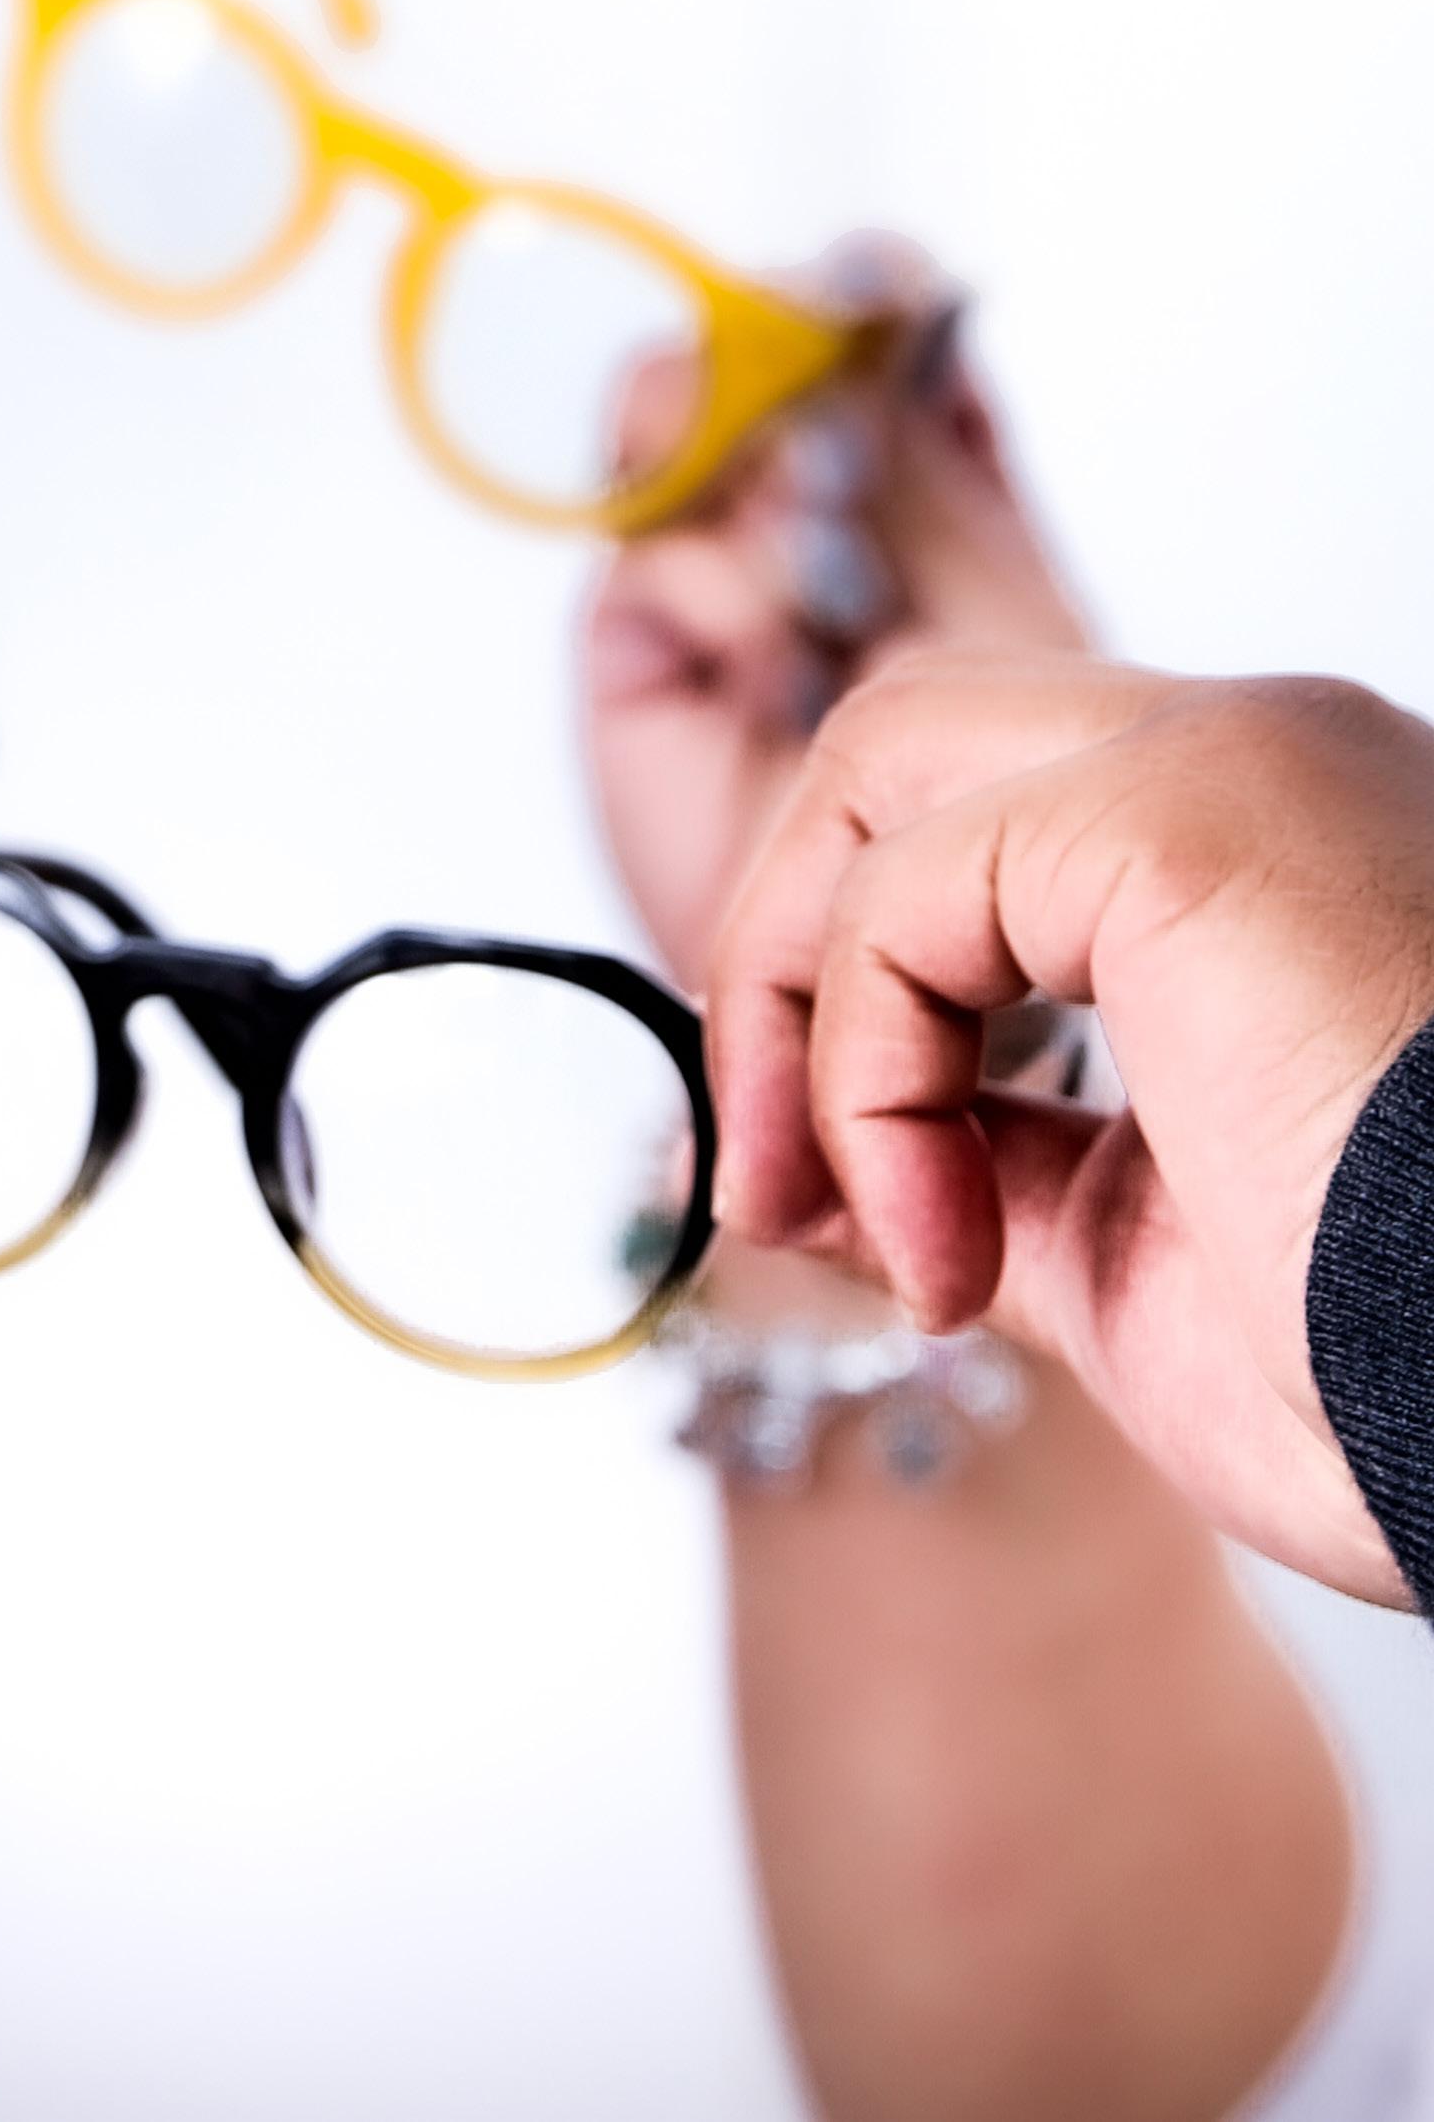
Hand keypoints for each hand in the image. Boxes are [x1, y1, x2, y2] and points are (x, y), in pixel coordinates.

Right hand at [583, 254, 1082, 989]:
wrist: (926, 994)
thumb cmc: (1019, 824)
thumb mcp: (1009, 611)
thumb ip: (930, 458)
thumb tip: (884, 292)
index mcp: (924, 468)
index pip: (865, 311)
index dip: (852, 284)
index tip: (871, 287)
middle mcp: (805, 497)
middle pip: (748, 342)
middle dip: (801, 397)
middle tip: (852, 480)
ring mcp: (714, 559)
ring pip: (673, 417)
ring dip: (756, 491)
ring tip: (833, 594)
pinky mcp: (638, 638)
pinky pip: (650, 551)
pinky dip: (722, 592)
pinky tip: (779, 673)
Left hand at [708, 656, 1433, 1598]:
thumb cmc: (1425, 1392)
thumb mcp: (1153, 1264)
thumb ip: (993, 1166)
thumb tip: (830, 1158)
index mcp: (1291, 853)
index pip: (994, 813)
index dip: (856, 976)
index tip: (809, 1189)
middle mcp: (1277, 760)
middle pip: (909, 744)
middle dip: (789, 950)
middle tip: (769, 1182)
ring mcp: (1241, 761)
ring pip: (884, 766)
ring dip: (797, 995)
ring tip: (831, 1216)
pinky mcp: (1188, 811)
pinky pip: (905, 893)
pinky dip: (860, 1070)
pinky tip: (942, 1247)